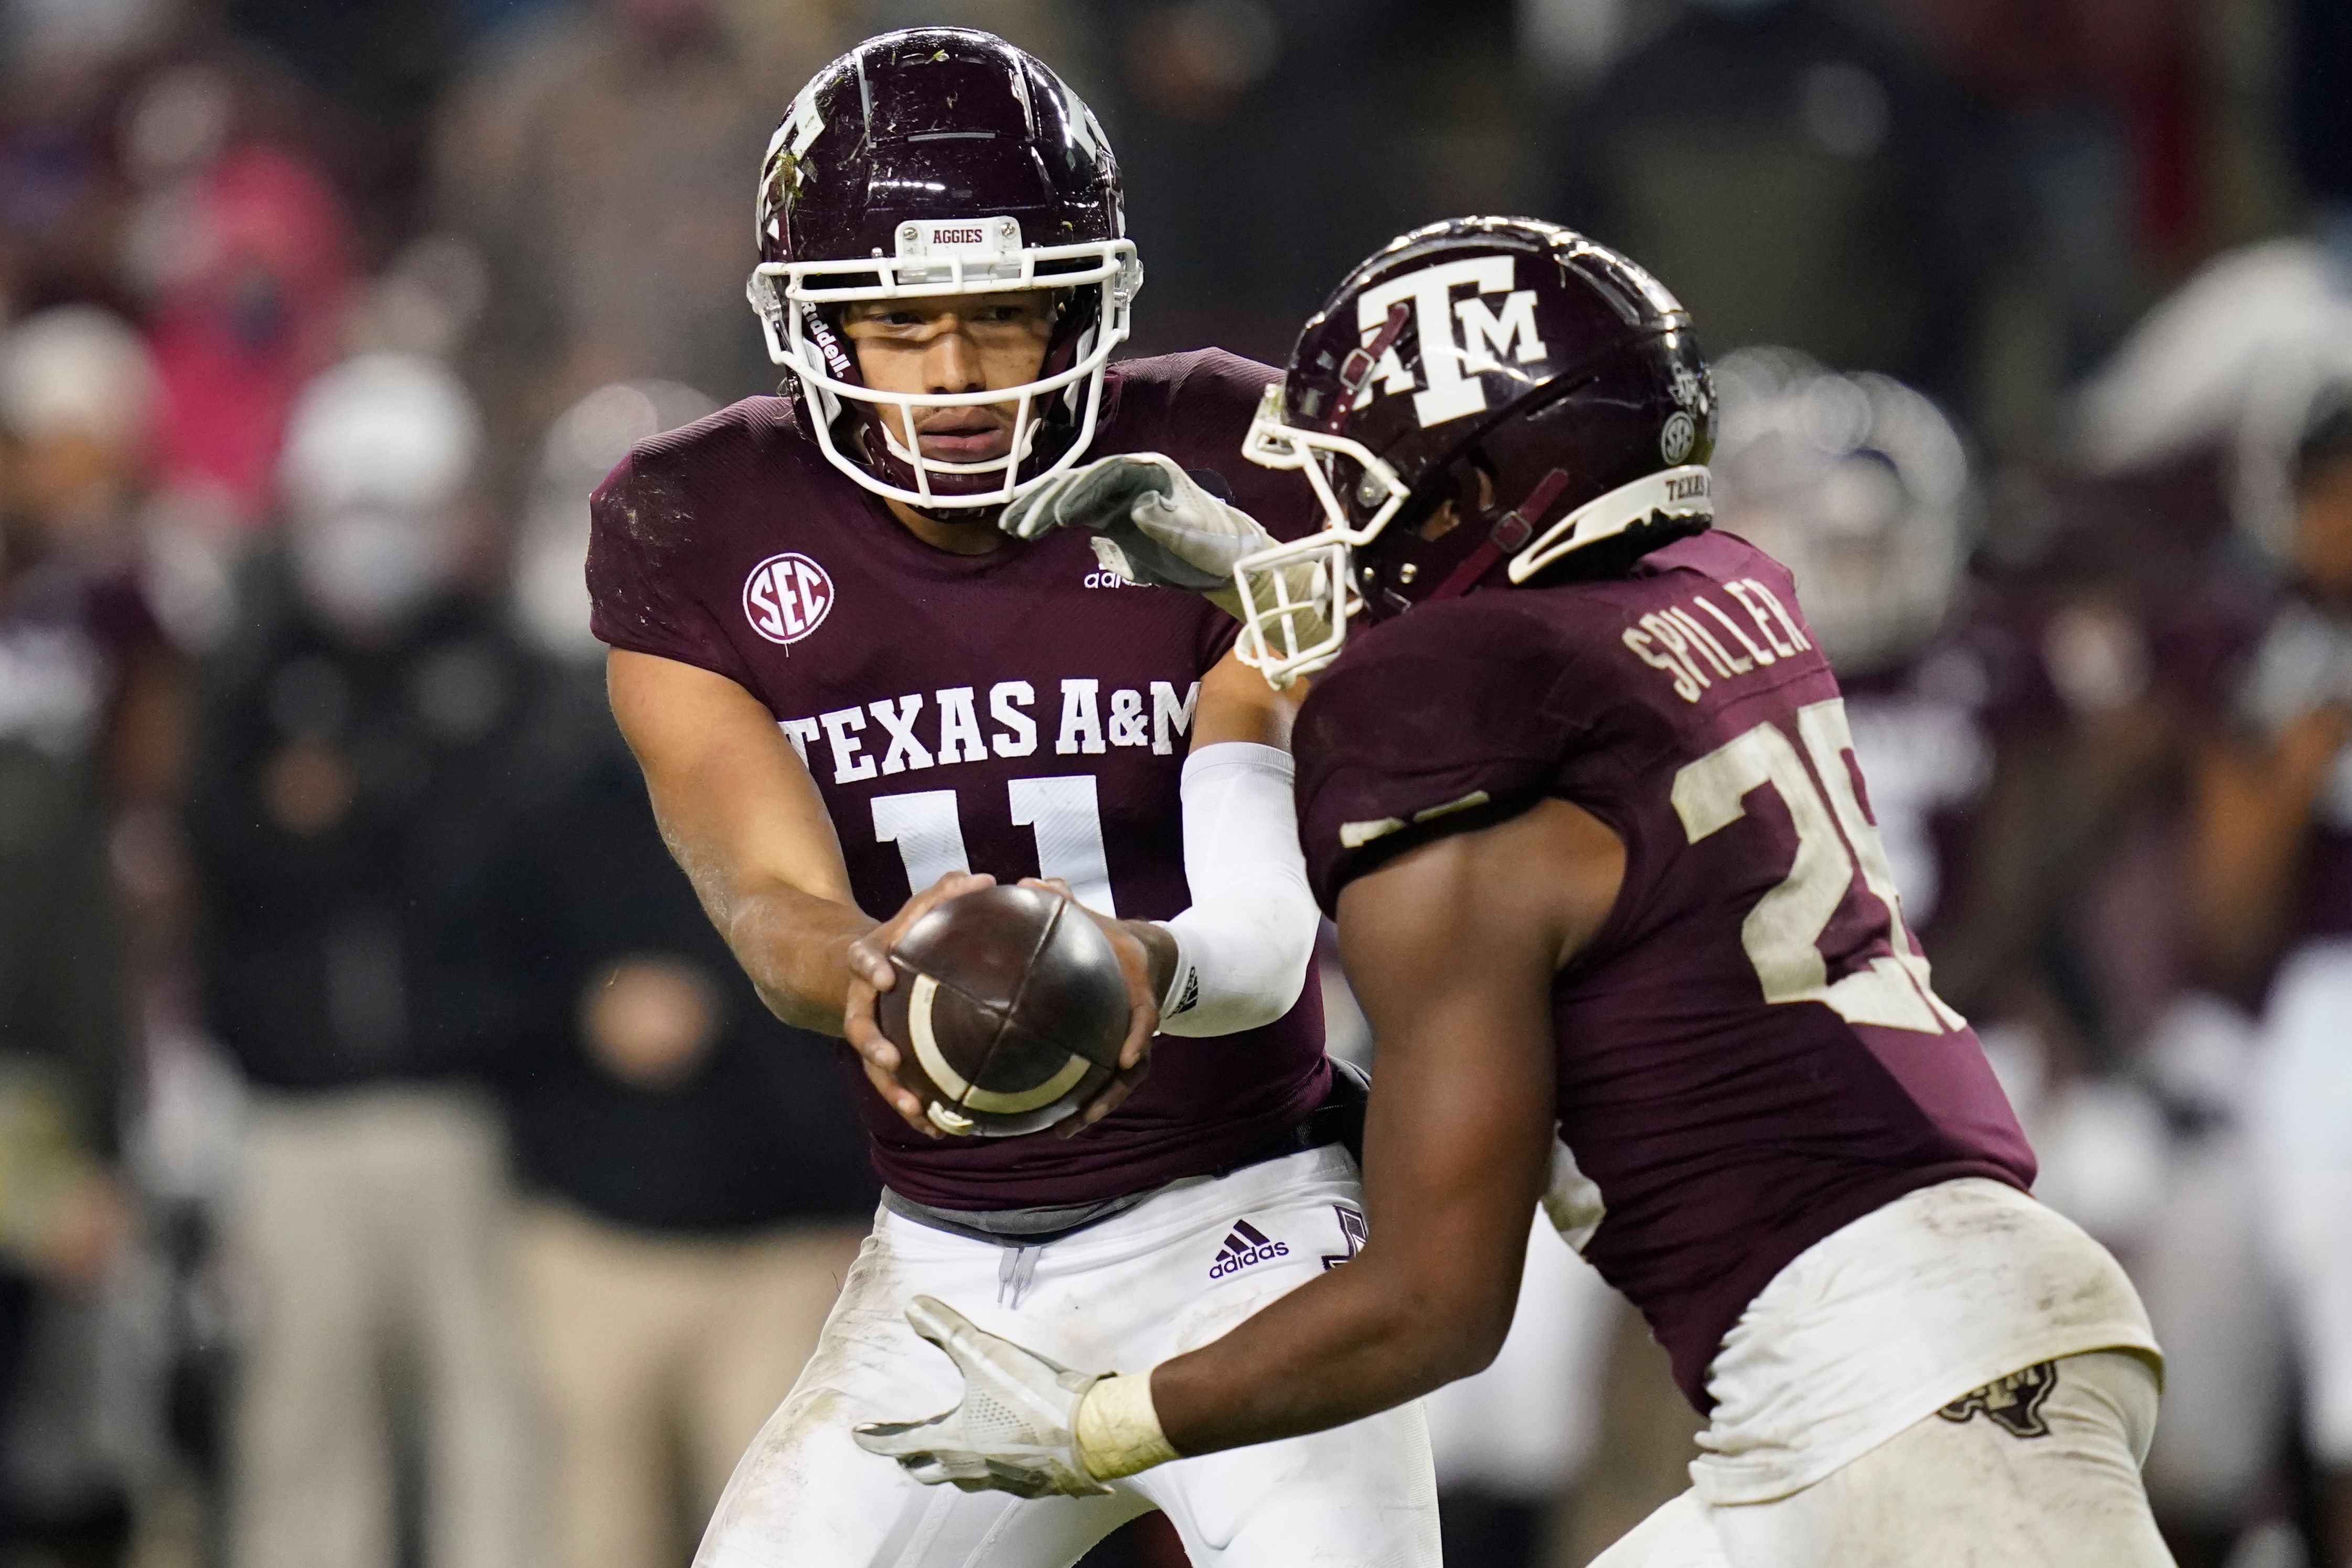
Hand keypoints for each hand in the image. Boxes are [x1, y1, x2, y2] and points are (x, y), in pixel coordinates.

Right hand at [842, 871, 997, 1136]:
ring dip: (893, 1088)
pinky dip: (914, 1107)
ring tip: (915, 1110)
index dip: (869, 965)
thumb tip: (982, 879)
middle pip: (858, 1024)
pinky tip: (937, 1129)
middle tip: (889, 1058)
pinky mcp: (888, 1058)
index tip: (883, 974)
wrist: (873, 969)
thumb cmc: (905, 937)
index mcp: (870, 961)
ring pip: (875, 1065)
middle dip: (871, 1043)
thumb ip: (944, 895)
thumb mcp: (919, 912)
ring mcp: (873, 1032)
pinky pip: (897, 1086)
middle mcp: (864, 1000)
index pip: (861, 958)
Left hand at [853, 1296, 1111, 1497]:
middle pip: (927, 1471)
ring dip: (948, 1466)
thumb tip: (913, 1307)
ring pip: (962, 1480)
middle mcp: (971, 1468)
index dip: (876, 1439)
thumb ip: (947, 1330)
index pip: (901, 1444)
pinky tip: (1001, 1455)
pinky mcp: (1032, 1484)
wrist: (1089, 1433)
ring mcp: (1002, 1480)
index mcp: (953, 1441)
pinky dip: (988, 1468)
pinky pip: (999, 1481)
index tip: (859, 1435)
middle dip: (910, 1459)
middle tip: (902, 1448)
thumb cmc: (1034, 1397)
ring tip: (949, 1452)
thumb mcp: (985, 1354)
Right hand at [1000, 453, 1272, 611]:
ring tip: (1011, 527)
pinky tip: (1023, 529)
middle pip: (1081, 480)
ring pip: (1070, 493)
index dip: (1083, 492)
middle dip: (1050, 502)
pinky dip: (1048, 519)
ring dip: (1040, 508)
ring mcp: (1117, 494)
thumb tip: (1139, 507)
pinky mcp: (1109, 514)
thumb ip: (1171, 524)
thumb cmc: (1217, 547)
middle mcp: (1130, 477)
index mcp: (1153, 473)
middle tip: (1022, 528)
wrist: (1224, 560)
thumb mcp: (1199, 540)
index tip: (1064, 518)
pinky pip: (1072, 510)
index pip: (1108, 474)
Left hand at [1018, 878, 1162, 1136]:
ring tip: (1064, 1130)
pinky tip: (1055, 1123)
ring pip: (1120, 1084)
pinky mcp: (1114, 1053)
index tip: (1126, 1060)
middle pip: (1134, 1067)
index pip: (1145, 1015)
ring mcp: (1129, 1042)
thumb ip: (1065, 902)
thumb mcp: (1093, 917)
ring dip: (1095, 1108)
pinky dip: (1084, 1104)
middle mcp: (1137, 1022)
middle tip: (1083, 1114)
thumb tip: (1028, 884)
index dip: (1139, 1036)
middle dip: (1110, 1093)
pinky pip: (1104, 1083)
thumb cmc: (1110, 937)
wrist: (1141, 955)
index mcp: (1137, 989)